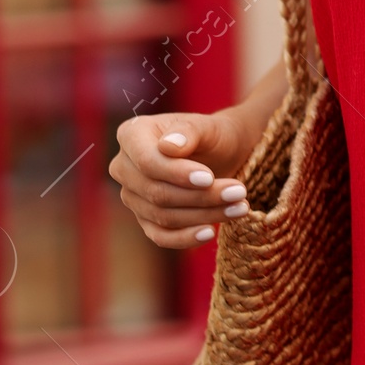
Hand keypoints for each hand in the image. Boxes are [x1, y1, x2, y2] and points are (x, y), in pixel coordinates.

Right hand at [110, 109, 254, 248]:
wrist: (222, 153)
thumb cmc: (212, 135)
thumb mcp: (207, 126)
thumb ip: (188, 131)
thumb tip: (168, 147)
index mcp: (131, 135)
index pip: (146, 162)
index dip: (176, 173)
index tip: (208, 178)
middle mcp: (124, 167)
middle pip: (157, 192)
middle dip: (200, 196)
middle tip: (238, 193)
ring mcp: (132, 195)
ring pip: (163, 215)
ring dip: (204, 215)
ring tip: (240, 206)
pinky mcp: (145, 218)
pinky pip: (160, 235)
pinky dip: (185, 238)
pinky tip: (210, 233)